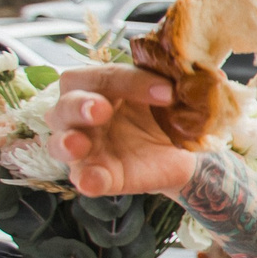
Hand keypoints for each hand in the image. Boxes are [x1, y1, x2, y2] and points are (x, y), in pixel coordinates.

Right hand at [46, 65, 198, 197]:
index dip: (132, 81)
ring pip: (59, 142)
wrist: (182, 152)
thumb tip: (197, 75)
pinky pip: (83, 178)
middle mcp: (80, 114)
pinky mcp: (94, 174)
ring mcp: (83, 147)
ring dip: (67, 141)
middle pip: (66, 105)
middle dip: (81, 105)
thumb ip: (174, 83)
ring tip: (79, 144)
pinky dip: (87, 179)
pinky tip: (92, 181)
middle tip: (101, 109)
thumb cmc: (163, 114)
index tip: (168, 91)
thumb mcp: (170, 96)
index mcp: (98, 85)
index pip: (105, 77)